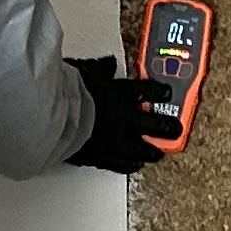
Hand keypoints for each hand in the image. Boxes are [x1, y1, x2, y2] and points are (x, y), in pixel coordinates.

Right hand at [65, 54, 176, 174]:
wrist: (54, 117)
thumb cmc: (65, 93)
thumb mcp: (83, 72)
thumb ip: (98, 69)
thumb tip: (107, 64)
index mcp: (117, 94)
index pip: (143, 92)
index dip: (157, 92)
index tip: (166, 93)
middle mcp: (119, 119)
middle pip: (149, 124)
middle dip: (165, 127)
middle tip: (175, 130)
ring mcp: (112, 140)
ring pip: (138, 148)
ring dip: (150, 150)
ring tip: (158, 153)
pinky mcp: (99, 157)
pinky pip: (119, 163)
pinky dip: (129, 165)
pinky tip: (135, 166)